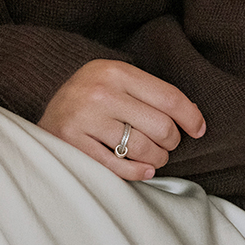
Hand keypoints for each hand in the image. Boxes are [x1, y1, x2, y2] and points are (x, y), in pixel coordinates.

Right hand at [37, 59, 203, 181]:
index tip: (199, 130)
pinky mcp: (74, 146)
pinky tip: (143, 169)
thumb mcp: (116, 81)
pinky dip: (139, 172)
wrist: (45, 114)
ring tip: (153, 157)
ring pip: (144, 149)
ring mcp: (85, 120)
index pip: (169, 98)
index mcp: (115, 71)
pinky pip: (121, 168)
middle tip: (166, 144)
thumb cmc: (91, 98)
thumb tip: (195, 117)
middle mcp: (100, 93)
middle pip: (161, 127)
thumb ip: (149, 93)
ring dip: (157, 159)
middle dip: (171, 142)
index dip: (191, 117)